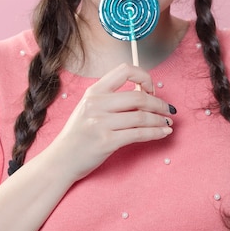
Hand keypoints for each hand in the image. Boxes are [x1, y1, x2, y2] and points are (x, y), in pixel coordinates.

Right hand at [52, 63, 173, 181]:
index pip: (125, 71)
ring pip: (141, 117)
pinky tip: (163, 133)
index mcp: (94, 91)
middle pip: (138, 96)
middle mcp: (97, 104)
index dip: (143, 77)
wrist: (61, 160)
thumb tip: (144, 92)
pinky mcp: (106, 142)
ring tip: (168, 122)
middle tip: (168, 109)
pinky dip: (155, 133)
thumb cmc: (78, 134)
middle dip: (159, 103)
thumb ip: (111, 98)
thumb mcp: (90, 107)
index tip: (151, 88)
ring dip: (160, 120)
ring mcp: (100, 123)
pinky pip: (138, 134)